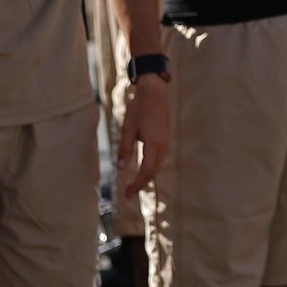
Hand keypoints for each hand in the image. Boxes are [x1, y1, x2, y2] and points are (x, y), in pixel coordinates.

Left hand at [119, 73, 171, 196]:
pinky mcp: (166, 138)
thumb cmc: (139, 108)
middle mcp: (163, 145)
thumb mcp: (128, 128)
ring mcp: (166, 141)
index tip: (128, 194)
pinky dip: (151, 166)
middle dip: (142, 183)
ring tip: (134, 182)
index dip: (137, 184)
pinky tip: (143, 166)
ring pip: (158, 165)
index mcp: (153, 144)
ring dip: (147, 175)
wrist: (154, 92)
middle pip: (154, 171)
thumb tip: (120, 168)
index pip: (147, 171)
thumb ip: (125, 148)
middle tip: (128, 191)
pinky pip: (160, 157)